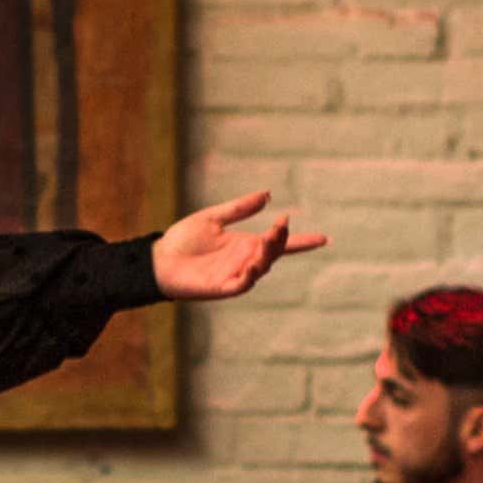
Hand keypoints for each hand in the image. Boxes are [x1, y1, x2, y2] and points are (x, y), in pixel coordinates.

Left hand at [150, 192, 328, 301]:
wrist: (158, 260)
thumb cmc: (183, 240)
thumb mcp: (213, 217)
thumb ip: (239, 208)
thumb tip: (267, 194)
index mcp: (246, 244)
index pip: (280, 244)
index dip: (302, 242)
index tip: (324, 238)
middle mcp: (245, 260)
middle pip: (274, 252)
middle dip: (280, 239)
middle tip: (280, 224)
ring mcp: (235, 275)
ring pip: (261, 267)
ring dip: (267, 254)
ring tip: (266, 239)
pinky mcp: (222, 287)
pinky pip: (242, 284)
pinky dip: (250, 275)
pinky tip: (252, 264)